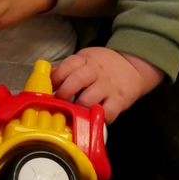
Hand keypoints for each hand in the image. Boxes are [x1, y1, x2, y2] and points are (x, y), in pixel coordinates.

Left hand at [51, 48, 165, 122]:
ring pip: (89, 99)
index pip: (66, 67)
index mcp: (85, 60)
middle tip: (57, 104)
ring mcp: (108, 86)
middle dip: (63, 94)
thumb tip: (45, 80)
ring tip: (71, 114)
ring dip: (77, 109)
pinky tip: (91, 120)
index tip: (48, 90)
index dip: (54, 80)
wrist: (133, 66)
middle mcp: (96, 71)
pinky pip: (107, 113)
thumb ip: (67, 69)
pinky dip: (97, 118)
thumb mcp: (84, 59)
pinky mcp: (120, 101)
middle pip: (76, 81)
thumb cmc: (102, 66)